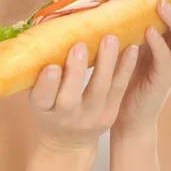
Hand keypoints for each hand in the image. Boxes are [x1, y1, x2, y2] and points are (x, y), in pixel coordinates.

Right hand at [28, 35, 138, 153]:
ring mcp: (91, 117)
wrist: (68, 141)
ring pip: (100, 90)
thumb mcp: (38, 93)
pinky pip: (119, 89)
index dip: (47, 84)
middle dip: (77, 71)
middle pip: (71, 97)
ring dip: (107, 63)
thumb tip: (41, 29)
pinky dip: (126, 68)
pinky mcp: (111, 113)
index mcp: (43, 109)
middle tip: (80, 46)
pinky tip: (132, 48)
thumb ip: (39, 70)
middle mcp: (66, 117)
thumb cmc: (49, 106)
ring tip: (110, 38)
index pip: (42, 97)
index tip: (51, 67)